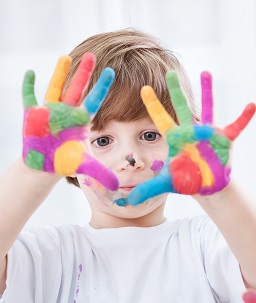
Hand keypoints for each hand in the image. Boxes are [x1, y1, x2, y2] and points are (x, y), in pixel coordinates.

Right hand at [22, 53, 117, 189]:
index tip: (112, 72)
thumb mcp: (85, 167)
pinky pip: (29, 96)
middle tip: (92, 55)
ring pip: (56, 88)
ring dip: (59, 73)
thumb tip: (117, 186)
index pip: (95, 100)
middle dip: (84, 73)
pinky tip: (30, 72)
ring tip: (65, 57)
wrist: (44, 164)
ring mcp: (49, 111)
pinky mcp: (32, 114)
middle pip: (77, 88)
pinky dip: (29, 85)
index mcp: (81, 120)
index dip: (102, 87)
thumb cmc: (65, 161)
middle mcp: (67, 111)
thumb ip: (101, 173)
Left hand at [127, 71, 255, 204]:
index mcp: (176, 138)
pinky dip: (244, 117)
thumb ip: (148, 189)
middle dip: (176, 91)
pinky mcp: (225, 140)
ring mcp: (209, 133)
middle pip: (182, 108)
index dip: (153, 105)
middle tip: (170, 73)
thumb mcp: (166, 184)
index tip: (143, 89)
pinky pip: (237, 126)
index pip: (162, 119)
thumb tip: (128, 201)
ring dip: (207, 91)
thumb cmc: (187, 179)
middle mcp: (192, 131)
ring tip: (205, 72)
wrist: (208, 185)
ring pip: (208, 109)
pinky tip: (252, 105)